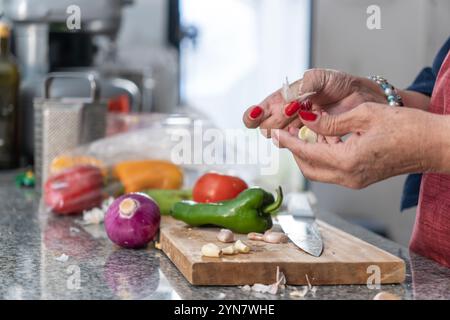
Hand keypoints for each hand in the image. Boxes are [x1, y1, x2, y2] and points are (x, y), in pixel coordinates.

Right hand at [243, 69, 386, 136]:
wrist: (366, 98)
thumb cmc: (343, 85)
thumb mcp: (323, 79)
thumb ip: (305, 85)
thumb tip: (289, 99)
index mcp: (289, 97)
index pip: (266, 107)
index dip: (255, 113)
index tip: (252, 117)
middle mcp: (292, 114)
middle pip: (271, 124)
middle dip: (274, 122)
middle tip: (285, 116)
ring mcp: (302, 128)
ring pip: (284, 137)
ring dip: (286, 135)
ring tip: (292, 128)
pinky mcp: (315, 140)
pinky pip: (304, 146)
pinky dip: (303, 143)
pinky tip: (308, 138)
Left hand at [272, 103, 436, 188]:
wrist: (435, 145)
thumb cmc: (407, 127)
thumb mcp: (365, 115)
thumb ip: (331, 121)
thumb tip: (306, 120)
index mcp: (347, 162)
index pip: (307, 154)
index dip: (288, 142)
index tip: (274, 133)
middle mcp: (349, 177)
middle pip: (309, 168)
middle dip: (294, 152)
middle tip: (284, 134)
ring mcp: (356, 181)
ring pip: (320, 171)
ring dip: (308, 155)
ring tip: (301, 134)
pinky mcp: (362, 178)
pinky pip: (333, 171)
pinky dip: (323, 157)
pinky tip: (324, 139)